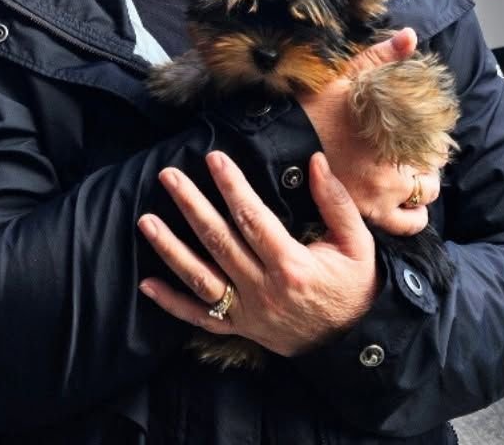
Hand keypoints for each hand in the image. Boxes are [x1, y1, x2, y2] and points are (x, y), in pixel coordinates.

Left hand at [138, 151, 378, 356]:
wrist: (355, 344)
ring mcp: (248, 313)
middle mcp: (264, 290)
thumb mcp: (357, 244)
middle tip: (168, 176)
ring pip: (201, 278)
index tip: (213, 158)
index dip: (231, 187)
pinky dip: (172, 303)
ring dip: (170, 248)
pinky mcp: (240, 328)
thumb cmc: (355, 287)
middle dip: (190, 205)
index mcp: (293, 265)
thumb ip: (335, 202)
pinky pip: (200, 318)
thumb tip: (315, 161)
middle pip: (219, 241)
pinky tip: (146, 284)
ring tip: (146, 221)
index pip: (252, 218)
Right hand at [298, 28, 440, 236]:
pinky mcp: (363, 213)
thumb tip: (410, 35)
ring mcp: (381, 197)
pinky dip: (402, 219)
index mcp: (398, 137)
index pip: (437, 148)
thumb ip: (381, 57)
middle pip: (431, 179)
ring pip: (420, 207)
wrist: (275, 140)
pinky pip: (400, 226)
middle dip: (424, 171)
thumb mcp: (346, 75)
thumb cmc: (309, 107)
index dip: (432, 145)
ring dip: (417, 197)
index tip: (420, 141)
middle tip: (408, 161)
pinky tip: (392, 208)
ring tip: (401, 185)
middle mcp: (396, 171)